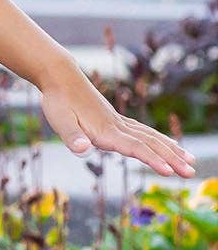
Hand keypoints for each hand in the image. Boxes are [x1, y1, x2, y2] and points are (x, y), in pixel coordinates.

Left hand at [41, 70, 195, 178]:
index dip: (153, 159)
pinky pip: (144, 132)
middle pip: (151, 143)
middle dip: (172, 158)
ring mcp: (119, 122)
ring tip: (190, 160)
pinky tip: (166, 146)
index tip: (170, 171)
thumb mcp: (60, 121)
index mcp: (106, 131)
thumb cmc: (58, 101)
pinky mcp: (116, 120)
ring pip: (151, 137)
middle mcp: (117, 126)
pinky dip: (159, 140)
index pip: (135, 147)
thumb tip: (82, 149)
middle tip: (191, 172)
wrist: (61, 76)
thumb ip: (72, 137)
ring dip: (171, 149)